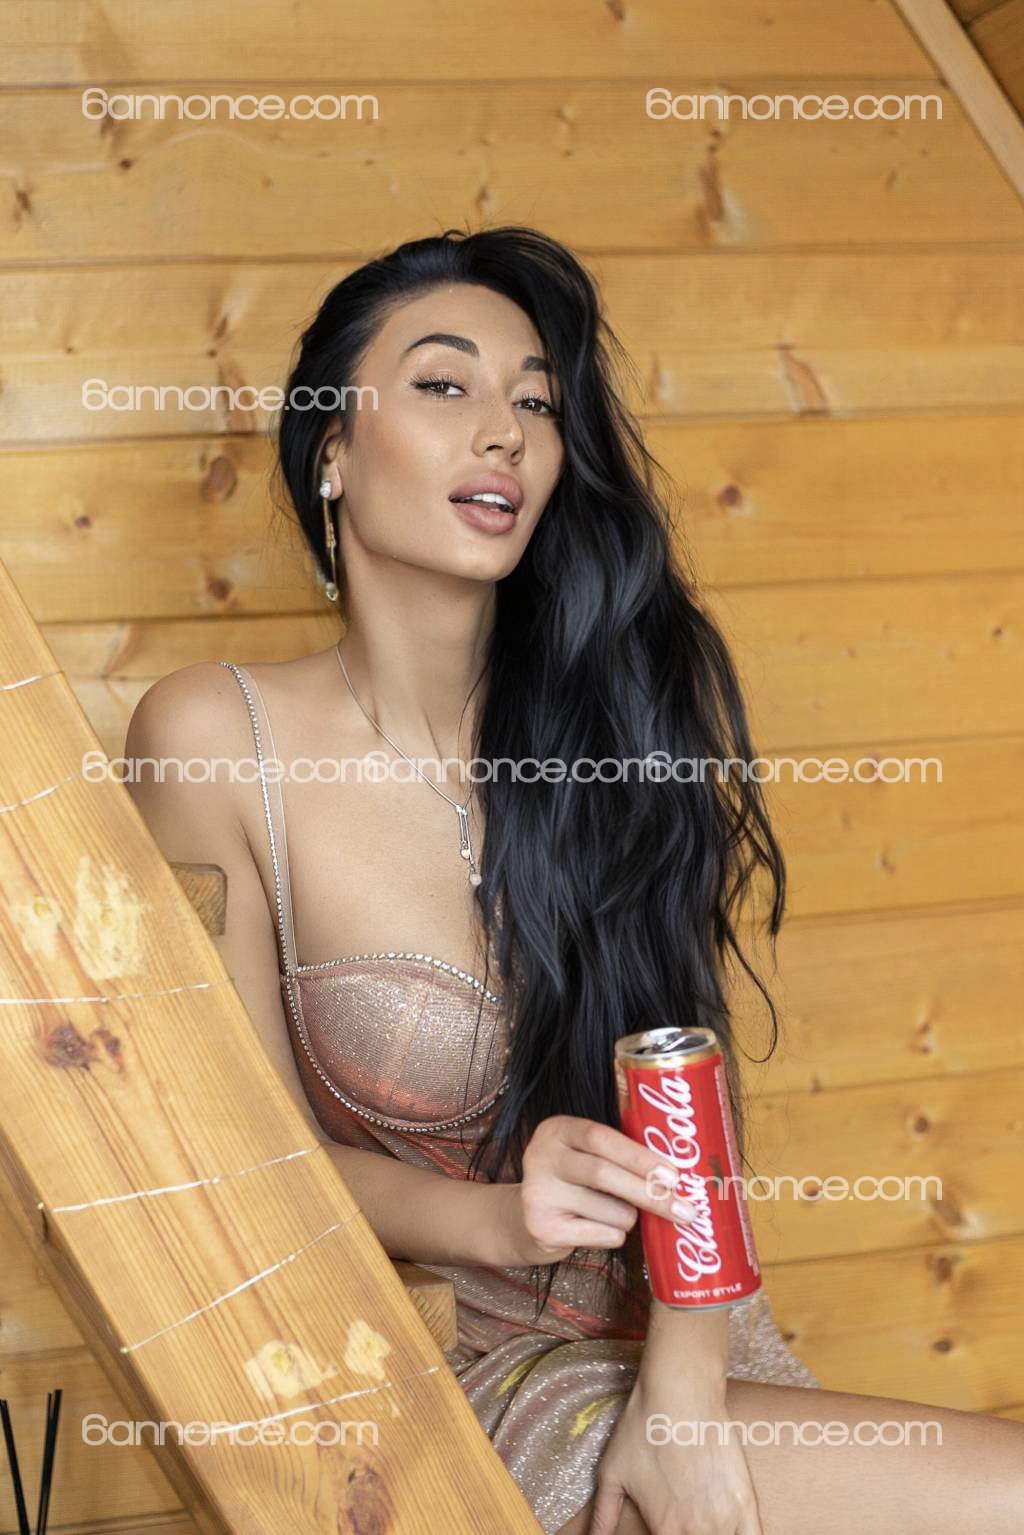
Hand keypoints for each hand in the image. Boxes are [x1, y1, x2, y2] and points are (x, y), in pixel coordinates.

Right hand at [495, 1114, 697, 1266]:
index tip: (674, 1174)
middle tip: (685, 1210)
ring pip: (611, 1211)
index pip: (601, 1138)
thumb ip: (619, 1153)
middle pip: (604, 1174)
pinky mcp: (543, 1228)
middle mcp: (542, 1157)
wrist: (523, 1218)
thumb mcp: (585, 1154)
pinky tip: (600, 1228)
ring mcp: (538, 1194)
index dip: (640, 1156)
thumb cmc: (574, 1181)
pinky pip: (602, 1236)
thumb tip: (680, 1172)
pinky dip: (615, 1236)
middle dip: (650, 1194)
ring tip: (621, 1213)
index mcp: (557, 1129)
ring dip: (631, 1218)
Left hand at [590, 1375, 762, 1534]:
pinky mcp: (747, 1502)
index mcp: (664, 1530)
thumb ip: (603, 1517)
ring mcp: (725, 1519)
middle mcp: (696, 1532)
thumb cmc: (642, 1428)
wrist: (680, 1392)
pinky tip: (732, 1532)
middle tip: (682, 1520)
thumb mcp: (611, 1473)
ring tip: (702, 1521)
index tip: (664, 1527)